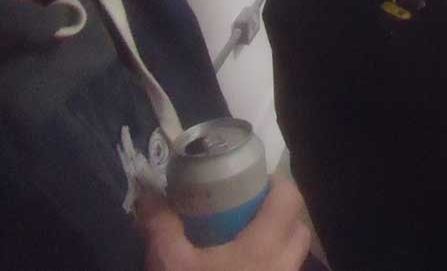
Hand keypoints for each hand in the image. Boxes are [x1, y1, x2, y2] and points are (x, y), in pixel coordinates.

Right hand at [139, 176, 311, 270]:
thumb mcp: (170, 264)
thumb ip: (162, 225)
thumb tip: (148, 192)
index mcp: (263, 248)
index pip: (289, 199)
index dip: (275, 185)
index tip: (250, 184)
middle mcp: (283, 266)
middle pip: (298, 227)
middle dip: (278, 214)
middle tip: (246, 212)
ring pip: (294, 255)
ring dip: (277, 243)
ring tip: (243, 242)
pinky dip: (271, 266)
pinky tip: (241, 270)